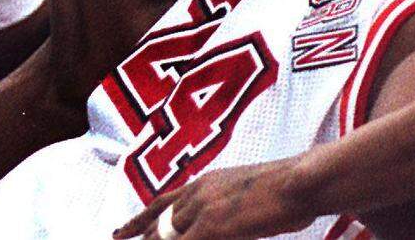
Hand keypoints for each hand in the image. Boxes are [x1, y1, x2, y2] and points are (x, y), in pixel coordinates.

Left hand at [113, 159, 307, 239]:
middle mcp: (197, 192)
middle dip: (138, 235)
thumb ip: (224, 208)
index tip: (120, 232)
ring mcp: (202, 209)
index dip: (138, 220)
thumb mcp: (245, 193)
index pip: (161, 203)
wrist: (298, 180)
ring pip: (164, 236)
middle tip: (116, 238)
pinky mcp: (211, 227)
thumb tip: (220, 222)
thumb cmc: (284, 188)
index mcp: (205, 182)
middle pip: (157, 222)